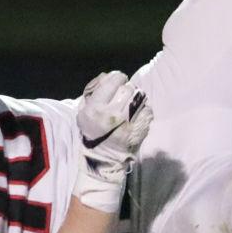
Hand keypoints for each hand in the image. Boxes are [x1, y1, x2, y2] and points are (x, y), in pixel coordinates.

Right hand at [73, 70, 152, 213]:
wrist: (103, 156)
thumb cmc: (92, 130)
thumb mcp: (83, 109)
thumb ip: (94, 90)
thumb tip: (107, 76)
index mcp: (97, 107)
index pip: (113, 80)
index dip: (117, 78)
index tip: (117, 81)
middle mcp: (113, 113)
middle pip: (128, 88)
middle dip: (127, 87)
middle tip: (124, 93)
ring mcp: (129, 122)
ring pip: (140, 96)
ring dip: (137, 96)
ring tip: (131, 102)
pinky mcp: (141, 129)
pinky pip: (148, 109)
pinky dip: (144, 109)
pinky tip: (137, 113)